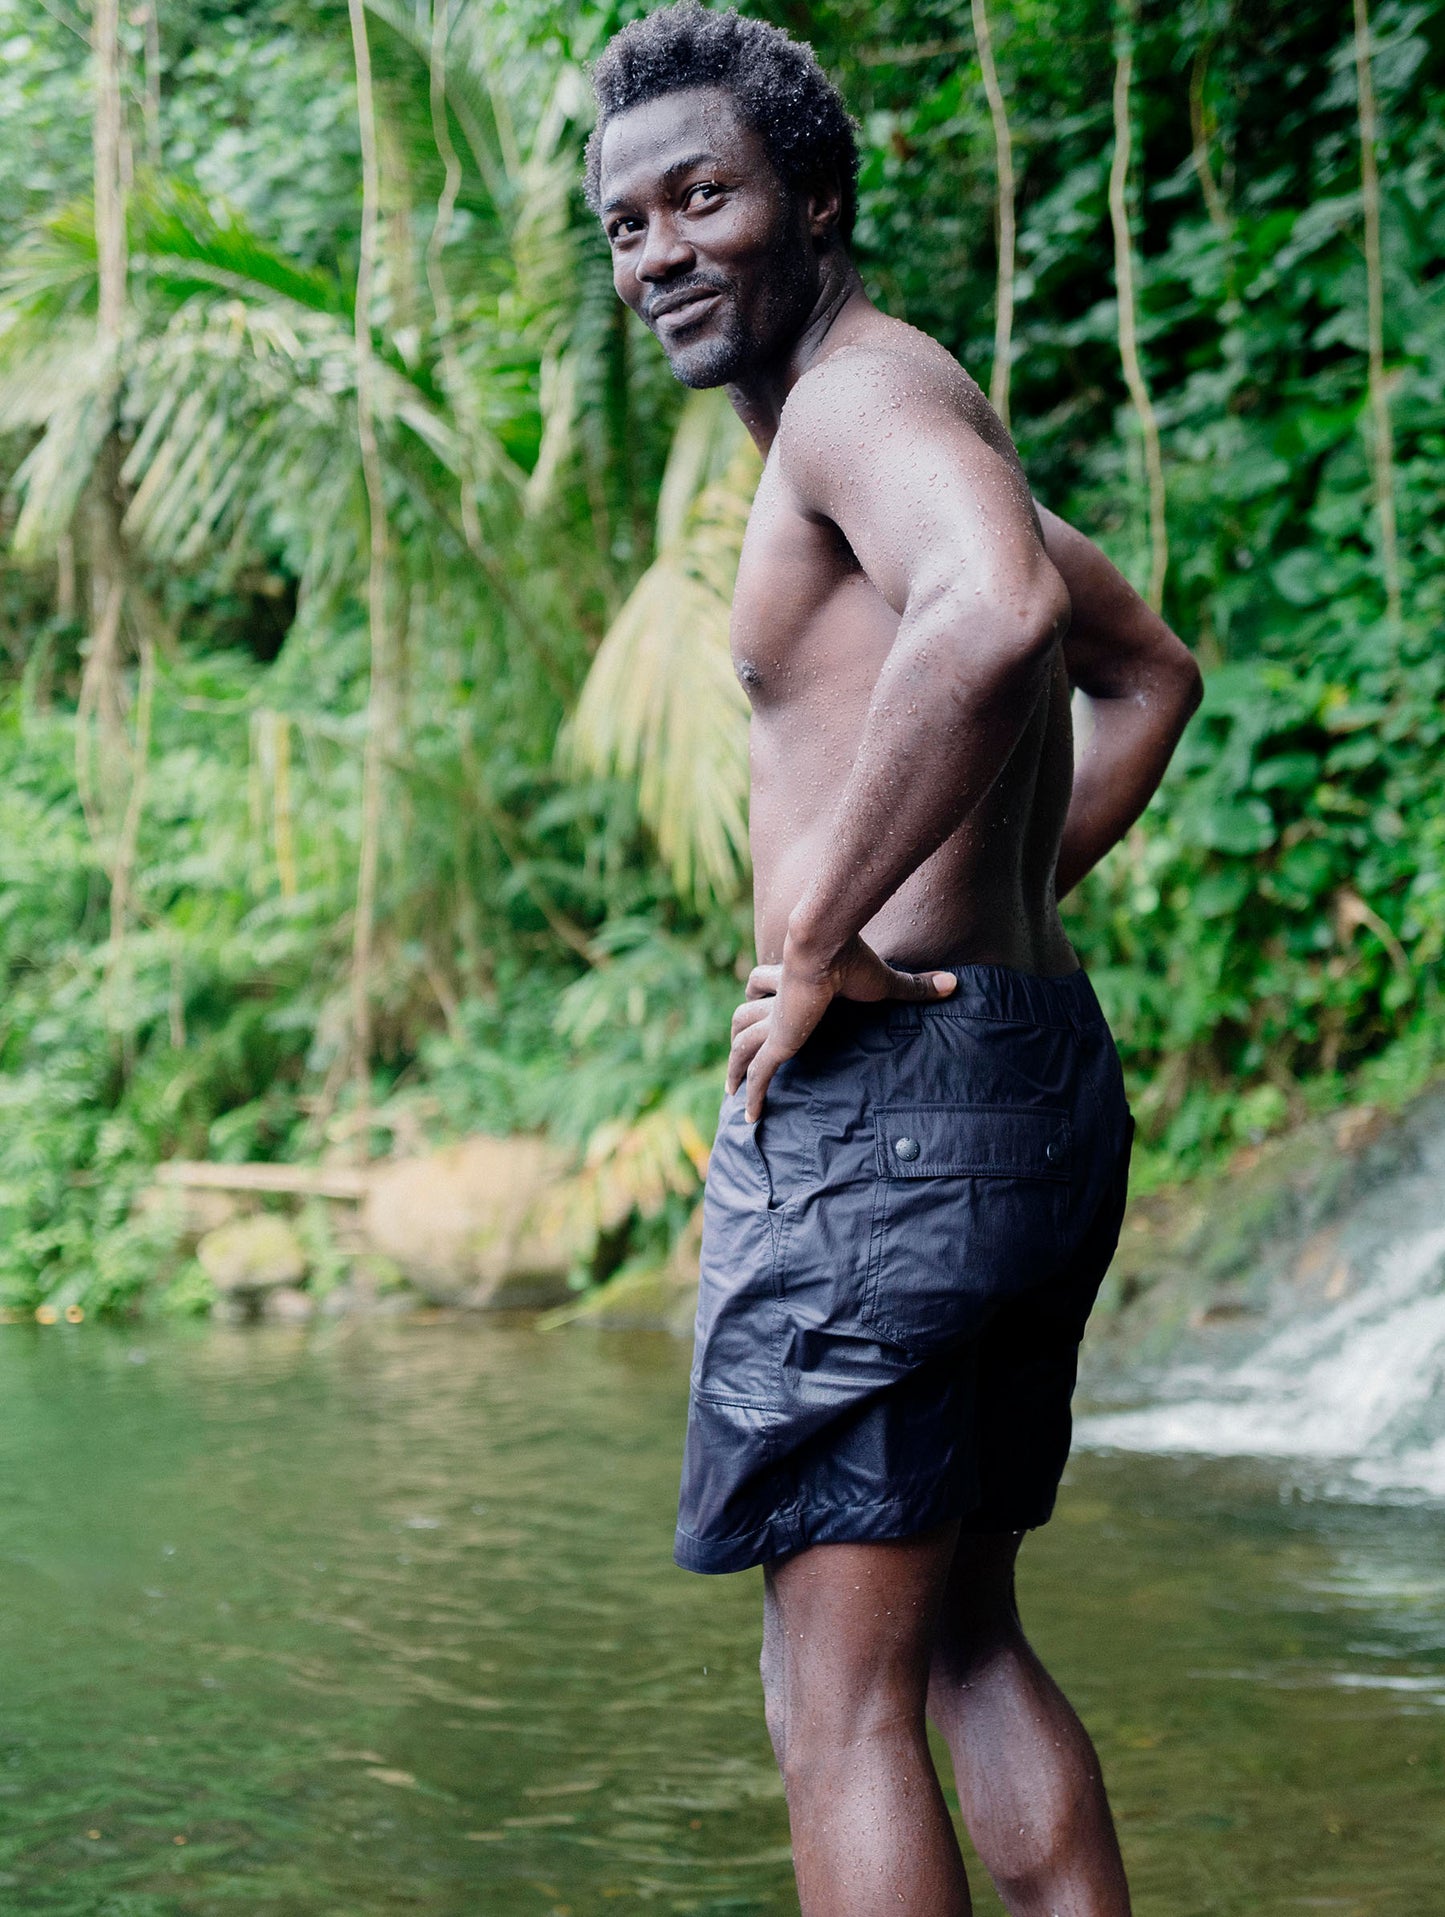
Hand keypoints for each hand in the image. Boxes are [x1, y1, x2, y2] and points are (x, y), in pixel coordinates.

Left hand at [726, 935, 956, 1120]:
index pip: (764, 986)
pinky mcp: (777, 1043)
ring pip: (741, 1045)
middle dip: (738, 1038)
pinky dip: (753, 1095)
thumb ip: (916, 987)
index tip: (761, 1003)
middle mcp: (776, 1003)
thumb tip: (955, 984)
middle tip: (737, 1059)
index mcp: (793, 982)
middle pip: (743, 1017)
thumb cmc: (854, 959)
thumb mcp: (887, 980)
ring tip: (732, 1090)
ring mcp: (773, 1024)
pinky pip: (759, 1074)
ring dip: (735, 1068)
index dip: (761, 994)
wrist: (826, 947)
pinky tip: (749, 1118)